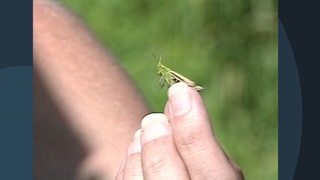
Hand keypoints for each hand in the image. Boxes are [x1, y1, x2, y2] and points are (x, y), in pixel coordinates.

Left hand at [115, 82, 243, 179]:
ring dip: (139, 149)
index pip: (210, 169)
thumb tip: (181, 96)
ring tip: (145, 132)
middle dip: (157, 141)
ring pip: (139, 179)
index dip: (193, 128)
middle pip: (164, 173)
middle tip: (153, 119)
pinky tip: (136, 150)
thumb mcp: (216, 164)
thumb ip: (202, 140)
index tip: (180, 91)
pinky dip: (129, 164)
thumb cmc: (203, 176)